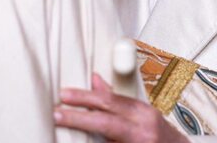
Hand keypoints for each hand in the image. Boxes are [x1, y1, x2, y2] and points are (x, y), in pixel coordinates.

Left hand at [54, 73, 188, 142]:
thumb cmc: (159, 135)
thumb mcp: (141, 113)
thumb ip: (117, 100)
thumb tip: (94, 80)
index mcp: (143, 113)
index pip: (110, 101)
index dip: (85, 97)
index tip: (64, 96)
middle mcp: (142, 130)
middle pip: (105, 121)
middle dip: (78, 117)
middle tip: (56, 113)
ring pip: (105, 140)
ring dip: (83, 135)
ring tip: (63, 129)